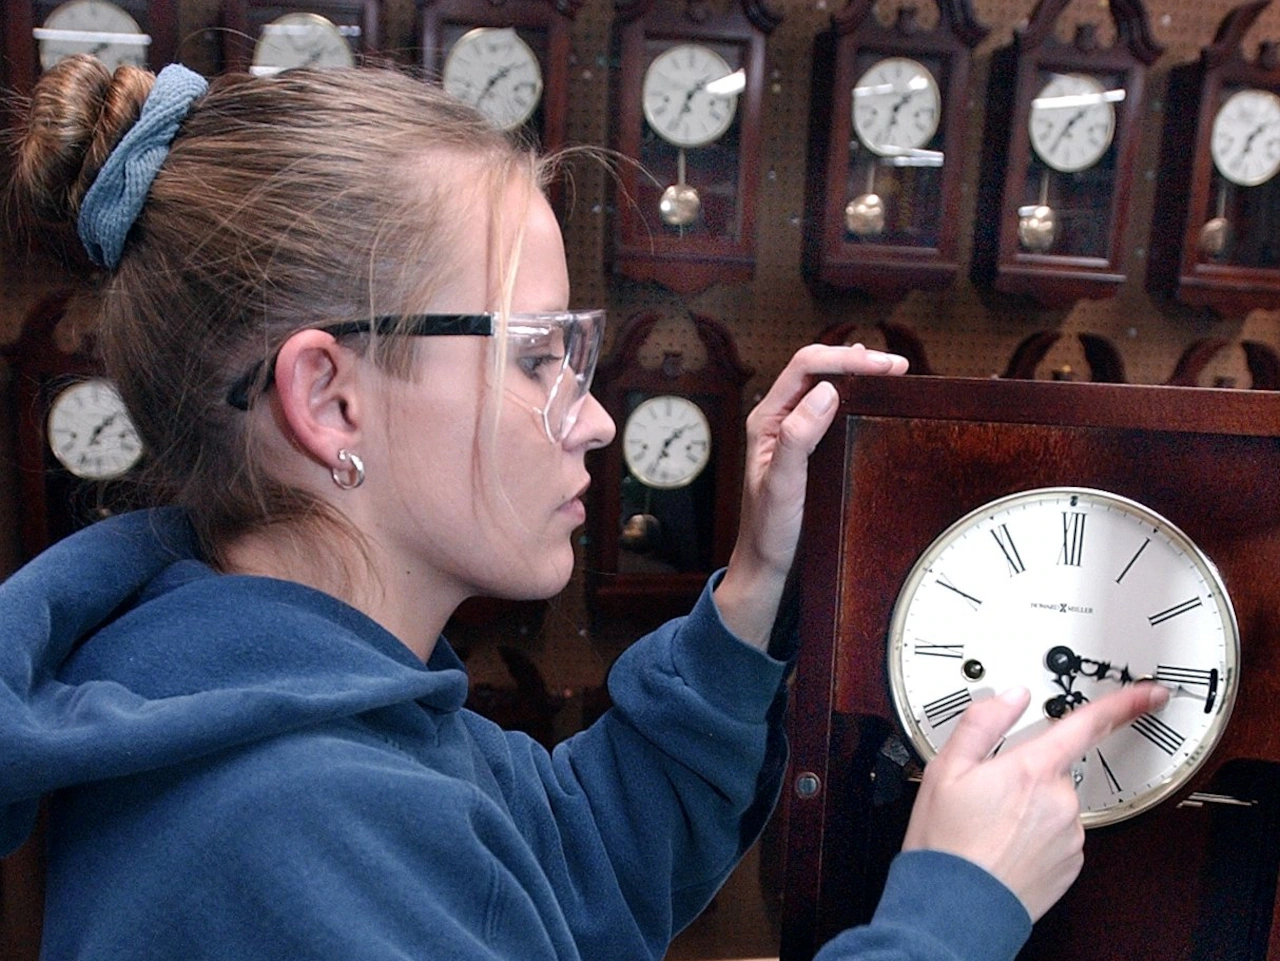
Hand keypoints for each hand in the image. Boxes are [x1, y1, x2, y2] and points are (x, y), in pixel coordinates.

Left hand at [712, 343, 906, 647]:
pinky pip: (830, 409)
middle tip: (898, 368)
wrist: (765, 567)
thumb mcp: (782, 486)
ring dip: (856, 374)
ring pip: (824, 386)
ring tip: (890, 372)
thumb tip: (826, 392)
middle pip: (817, 369)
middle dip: (856, 361)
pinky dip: (855, 395)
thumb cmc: (768, 532)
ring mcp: (792, 432)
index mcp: (766, 420)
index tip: (885, 366)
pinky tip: (871, 394)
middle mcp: (778, 419)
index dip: (846, 359)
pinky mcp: (807, 447)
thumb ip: (797, 438)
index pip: (806, 367)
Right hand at [902, 682, 1169, 920]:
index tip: (1149, 693)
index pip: (1088, 724)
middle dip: (1026, 774)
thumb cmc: (947, 842)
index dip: (1125, 704)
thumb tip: (1011, 697)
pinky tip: (1005, 844)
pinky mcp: (1071, 863)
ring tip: (990, 825)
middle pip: (1054, 768)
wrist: (957, 907)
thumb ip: (982, 724)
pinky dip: (1035, 835)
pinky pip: (1058, 834)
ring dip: (1029, 807)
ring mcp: (1070, 834)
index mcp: (1032, 769)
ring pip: (1054, 803)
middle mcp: (1060, 800)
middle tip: (987, 794)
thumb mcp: (945, 769)